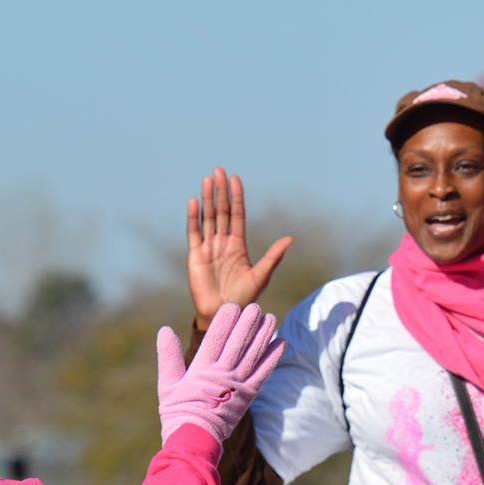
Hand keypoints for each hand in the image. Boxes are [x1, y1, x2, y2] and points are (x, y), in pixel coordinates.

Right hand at [157, 303, 284, 447]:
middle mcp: (222, 374)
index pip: (215, 338)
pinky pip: (264, 373)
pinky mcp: (249, 396)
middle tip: (256, 307)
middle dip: (248, 322)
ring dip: (263, 334)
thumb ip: (168, 357)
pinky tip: (281, 342)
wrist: (194, 439)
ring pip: (253, 354)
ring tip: (270, 317)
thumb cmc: (177, 411)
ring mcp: (237, 385)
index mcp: (201, 369)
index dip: (225, 320)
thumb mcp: (167, 384)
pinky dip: (273, 357)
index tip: (232, 306)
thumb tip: (164, 330)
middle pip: (238, 342)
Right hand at [187, 168, 292, 328]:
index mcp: (238, 245)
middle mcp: (222, 243)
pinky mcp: (195, 256)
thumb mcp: (261, 276)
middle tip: (219, 171)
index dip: (236, 197)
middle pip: (221, 211)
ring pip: (208, 218)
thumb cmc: (244, 298)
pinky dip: (193, 217)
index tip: (236, 179)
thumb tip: (290, 238)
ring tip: (208, 180)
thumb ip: (273, 256)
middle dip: (220, 191)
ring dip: (207, 199)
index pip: (237, 215)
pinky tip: (194, 201)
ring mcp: (208, 248)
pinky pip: (194, 233)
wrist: (225, 314)